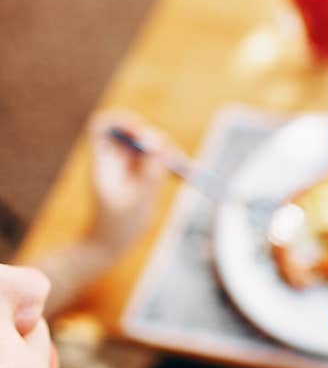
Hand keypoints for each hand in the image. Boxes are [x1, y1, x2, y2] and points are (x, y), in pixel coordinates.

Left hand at [86, 110, 169, 255]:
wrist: (110, 245)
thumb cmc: (119, 227)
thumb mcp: (139, 201)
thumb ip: (150, 172)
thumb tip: (160, 144)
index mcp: (104, 162)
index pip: (105, 126)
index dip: (124, 122)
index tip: (144, 133)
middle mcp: (114, 159)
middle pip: (133, 132)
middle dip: (155, 139)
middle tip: (173, 156)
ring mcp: (126, 167)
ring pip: (148, 145)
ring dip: (167, 152)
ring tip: (182, 168)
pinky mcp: (139, 175)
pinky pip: (155, 160)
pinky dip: (169, 163)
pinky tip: (181, 175)